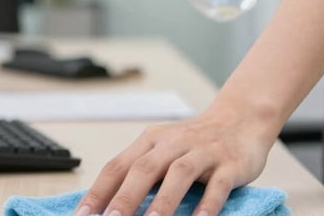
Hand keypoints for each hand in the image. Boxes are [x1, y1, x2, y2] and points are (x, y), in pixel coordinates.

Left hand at [74, 107, 273, 215]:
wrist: (241, 118)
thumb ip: (138, 172)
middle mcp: (173, 144)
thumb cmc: (195, 141)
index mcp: (150, 142)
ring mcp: (202, 152)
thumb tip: (106, 203)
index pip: (117, 166)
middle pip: (144, 169)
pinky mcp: (229, 164)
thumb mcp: (162, 149)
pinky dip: (207, 205)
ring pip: (178, 175)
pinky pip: (217, 185)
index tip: (82, 215)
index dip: (98, 191)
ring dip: (162, 202)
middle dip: (125, 198)